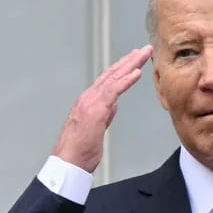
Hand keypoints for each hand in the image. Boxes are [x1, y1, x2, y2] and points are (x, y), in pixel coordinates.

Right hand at [52, 45, 151, 172]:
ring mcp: (91, 102)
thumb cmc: (79, 151)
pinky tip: (137, 72)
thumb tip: (113, 105)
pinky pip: (113, 90)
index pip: (107, 81)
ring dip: (131, 64)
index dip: (121, 69)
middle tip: (143, 50)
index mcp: (87, 102)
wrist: (68, 162)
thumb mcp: (96, 130)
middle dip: (129, 61)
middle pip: (111, 74)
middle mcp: (88, 98)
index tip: (134, 60)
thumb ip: (104, 115)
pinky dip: (126, 80)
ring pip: (113, 78)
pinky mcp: (96, 110)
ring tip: (144, 54)